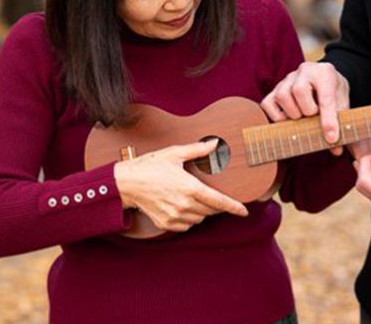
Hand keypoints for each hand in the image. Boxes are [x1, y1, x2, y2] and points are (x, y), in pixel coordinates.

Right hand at [114, 139, 248, 232]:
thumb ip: (197, 150)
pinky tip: (183, 207)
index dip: (234, 207)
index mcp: (190, 188)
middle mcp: (185, 204)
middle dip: (214, 204)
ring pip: (199, 219)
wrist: (126, 183)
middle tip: (209, 194)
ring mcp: (175, 215)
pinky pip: (186, 225)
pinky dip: (189, 218)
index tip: (244, 211)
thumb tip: (214, 144)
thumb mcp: (174, 154)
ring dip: (202, 211)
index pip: (218, 201)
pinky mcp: (166, 223)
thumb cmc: (150, 166)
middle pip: (210, 211)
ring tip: (193, 198)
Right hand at [260, 62, 349, 155]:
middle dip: (308, 111)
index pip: (326, 97)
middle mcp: (304, 71)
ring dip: (293, 113)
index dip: (329, 120)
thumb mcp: (343, 104)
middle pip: (299, 90)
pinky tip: (289, 117)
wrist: (325, 78)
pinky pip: (268, 104)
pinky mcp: (274, 89)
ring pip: (282, 96)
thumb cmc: (334, 92)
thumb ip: (342, 125)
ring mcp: (286, 79)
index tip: (331, 138)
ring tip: (302, 117)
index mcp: (325, 73)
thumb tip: (336, 150)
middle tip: (314, 116)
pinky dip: (277, 116)